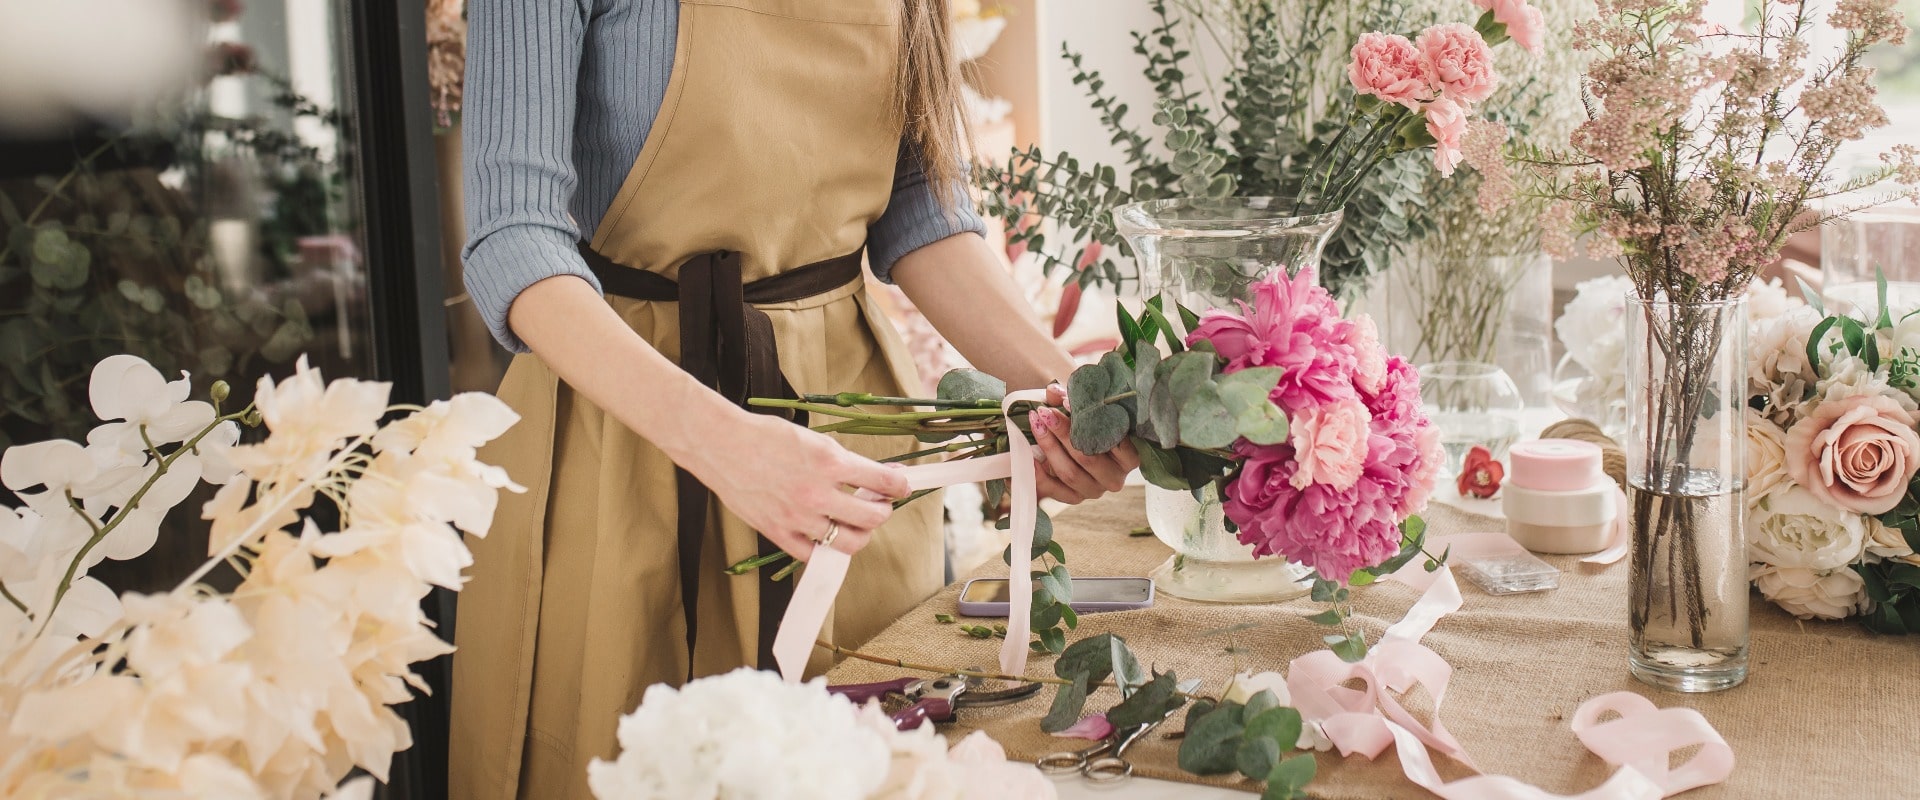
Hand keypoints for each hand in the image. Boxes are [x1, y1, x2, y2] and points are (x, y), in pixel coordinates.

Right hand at [676, 409, 909, 560]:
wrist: (721, 445)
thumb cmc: (766, 436)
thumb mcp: (813, 439)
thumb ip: (843, 461)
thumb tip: (872, 476)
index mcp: (830, 462)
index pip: (883, 482)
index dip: (900, 485)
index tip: (901, 486)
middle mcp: (818, 493)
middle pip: (872, 518)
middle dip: (883, 511)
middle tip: (879, 504)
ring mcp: (798, 517)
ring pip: (849, 542)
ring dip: (861, 533)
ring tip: (856, 522)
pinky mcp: (778, 532)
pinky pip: (814, 554)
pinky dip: (827, 548)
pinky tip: (827, 535)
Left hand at [1027, 388, 1140, 503]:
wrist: (1073, 444)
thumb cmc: (1086, 425)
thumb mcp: (1084, 410)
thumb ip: (1072, 399)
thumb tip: (1054, 392)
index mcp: (1129, 457)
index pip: (1117, 441)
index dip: (1092, 421)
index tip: (1068, 402)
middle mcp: (1115, 478)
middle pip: (1088, 457)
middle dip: (1064, 433)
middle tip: (1045, 412)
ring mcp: (1094, 490)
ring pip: (1070, 473)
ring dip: (1049, 447)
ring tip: (1036, 425)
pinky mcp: (1074, 498)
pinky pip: (1054, 490)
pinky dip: (1039, 474)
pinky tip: (1029, 456)